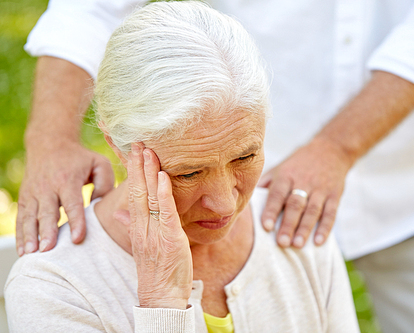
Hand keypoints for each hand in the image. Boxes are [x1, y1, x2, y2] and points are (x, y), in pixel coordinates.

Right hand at [16, 140, 113, 255]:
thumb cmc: (79, 158)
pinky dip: (21, 235)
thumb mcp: (99, 163)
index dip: (75, 221)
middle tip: (49, 250)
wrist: (49, 143)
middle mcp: (48, 187)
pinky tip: (23, 251)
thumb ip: (105, 183)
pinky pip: (22, 218)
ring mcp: (33, 193)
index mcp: (68, 179)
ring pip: (30, 217)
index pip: (72, 203)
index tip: (78, 238)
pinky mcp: (25, 197)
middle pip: (47, 212)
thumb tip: (101, 206)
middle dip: (47, 232)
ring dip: (30, 236)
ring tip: (32, 253)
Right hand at [127, 143, 191, 308]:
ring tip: (148, 150)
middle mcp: (142, 226)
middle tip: (138, 141)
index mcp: (137, 226)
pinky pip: (165, 212)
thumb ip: (130, 225)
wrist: (161, 296)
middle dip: (138, 165)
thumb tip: (119, 211)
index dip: (133, 171)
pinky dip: (164, 193)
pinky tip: (163, 176)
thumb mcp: (142, 245)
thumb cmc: (157, 270)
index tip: (133, 151)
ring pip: (150, 197)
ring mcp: (154, 232)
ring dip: (149, 172)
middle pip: (138, 190)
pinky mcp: (169, 238)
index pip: (133, 193)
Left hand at [258, 137, 352, 247]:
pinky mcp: (335, 195)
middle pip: (295, 204)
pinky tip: (319, 241)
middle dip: (288, 224)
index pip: (277, 193)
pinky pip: (331, 213)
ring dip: (305, 228)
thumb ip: (265, 184)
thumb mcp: (280, 167)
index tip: (266, 227)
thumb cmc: (298, 163)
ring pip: (313, 210)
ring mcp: (320, 189)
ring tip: (297, 245)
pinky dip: (325, 228)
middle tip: (282, 243)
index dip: (271, 210)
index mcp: (286, 175)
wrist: (330, 150)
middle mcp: (304, 181)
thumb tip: (247, 201)